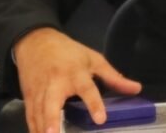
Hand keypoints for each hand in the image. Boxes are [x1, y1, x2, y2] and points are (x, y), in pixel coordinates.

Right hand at [15, 28, 141, 132]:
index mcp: (75, 73)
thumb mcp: (94, 59)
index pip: (87, 89)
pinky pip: (30, 115)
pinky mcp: (29, 97)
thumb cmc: (69, 52)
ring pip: (38, 113)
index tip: (101, 119)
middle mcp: (55, 83)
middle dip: (52, 120)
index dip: (94, 104)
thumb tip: (136, 89)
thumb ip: (114, 77)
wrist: (36, 42)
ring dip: (41, 129)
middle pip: (52, 103)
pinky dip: (32, 127)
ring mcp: (39, 91)